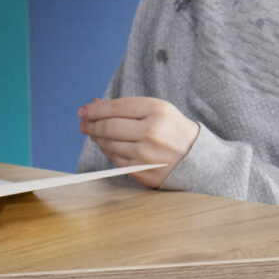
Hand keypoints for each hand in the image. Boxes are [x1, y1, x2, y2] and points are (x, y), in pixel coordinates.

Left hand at [76, 96, 199, 188]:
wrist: (195, 157)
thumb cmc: (172, 129)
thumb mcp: (158, 109)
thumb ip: (127, 107)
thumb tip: (93, 106)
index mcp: (157, 112)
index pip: (116, 108)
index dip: (95, 109)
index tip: (83, 110)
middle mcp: (152, 133)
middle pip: (108, 127)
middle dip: (91, 125)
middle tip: (83, 123)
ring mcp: (147, 155)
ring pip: (109, 146)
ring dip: (97, 139)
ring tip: (95, 134)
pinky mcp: (144, 173)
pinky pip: (116, 161)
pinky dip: (109, 152)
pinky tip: (108, 146)